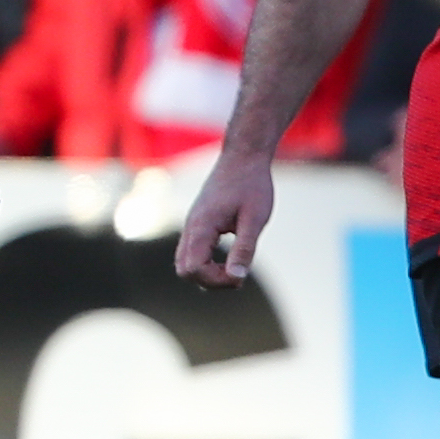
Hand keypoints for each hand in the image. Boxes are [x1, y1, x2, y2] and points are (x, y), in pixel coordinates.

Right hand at [175, 144, 276, 286]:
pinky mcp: (197, 224)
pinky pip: (192, 253)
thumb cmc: (252, 185)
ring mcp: (191, 226)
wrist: (243, 157)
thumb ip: (244, 249)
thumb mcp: (255, 219)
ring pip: (185, 263)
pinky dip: (207, 263)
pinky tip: (229, 257)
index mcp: (201, 227)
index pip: (193, 269)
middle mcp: (190, 228)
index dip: (217, 280)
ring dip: (208, 273)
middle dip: (210, 280)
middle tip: (238, 273)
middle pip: (184, 271)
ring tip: (235, 266)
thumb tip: (238, 278)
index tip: (241, 273)